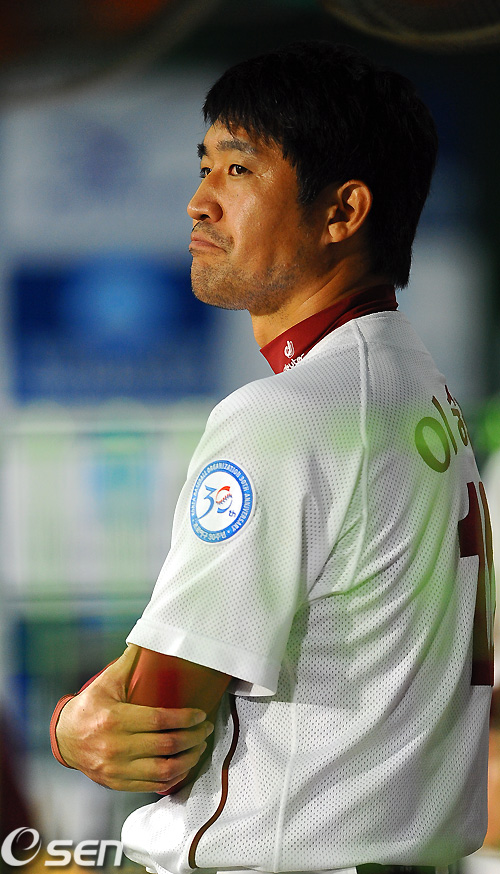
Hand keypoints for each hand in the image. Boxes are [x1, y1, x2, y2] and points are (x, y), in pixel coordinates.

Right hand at [55, 645, 213, 792]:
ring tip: (199, 747)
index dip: (185, 718)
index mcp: (115, 719)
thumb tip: (146, 641)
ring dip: (188, 759)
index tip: (200, 715)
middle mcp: (116, 746)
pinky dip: (173, 777)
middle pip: (166, 745)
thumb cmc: (89, 707)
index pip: (160, 719)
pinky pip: (153, 785)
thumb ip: (128, 663)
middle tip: (205, 730)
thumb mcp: (106, 682)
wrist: (64, 738)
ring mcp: (117, 768)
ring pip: (164, 770)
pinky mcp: (118, 782)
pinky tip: (183, 766)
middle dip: (193, 738)